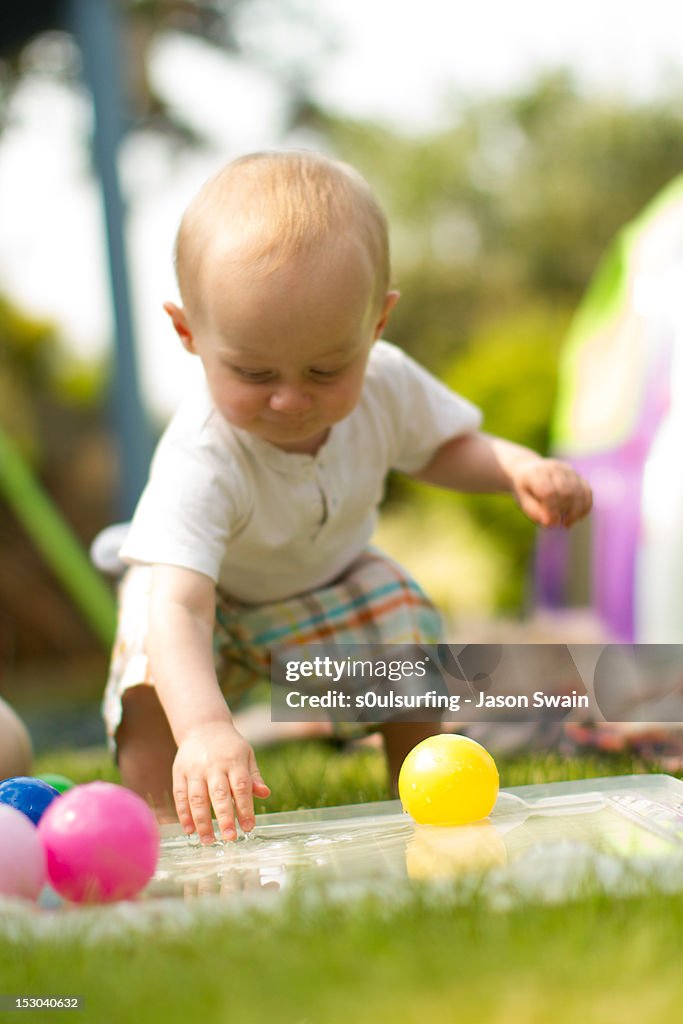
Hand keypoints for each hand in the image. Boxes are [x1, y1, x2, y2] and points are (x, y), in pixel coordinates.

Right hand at [172, 721, 269, 843]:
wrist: (203, 726)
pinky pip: (180, 796)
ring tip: (208, 841)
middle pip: (218, 794)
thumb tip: (265, 794)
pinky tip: (190, 830)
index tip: (249, 827)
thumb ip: (254, 776)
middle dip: (224, 818)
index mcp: (234, 760)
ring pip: (197, 798)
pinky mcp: (179, 772)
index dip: (245, 808)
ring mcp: (194, 769)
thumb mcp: (246, 755)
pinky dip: (184, 815)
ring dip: (202, 822)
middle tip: (230, 838)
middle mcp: (213, 765)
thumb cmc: (229, 746)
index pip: (241, 787)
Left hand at [510, 457, 591, 528]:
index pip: (549, 492)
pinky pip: (587, 492)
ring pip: (580, 492)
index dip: (552, 511)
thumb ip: (534, 511)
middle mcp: (554, 468)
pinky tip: (576, 517)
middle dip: (565, 512)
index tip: (551, 524)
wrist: (528, 469)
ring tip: (567, 523)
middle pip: (567, 492)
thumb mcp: (522, 500)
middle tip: (559, 523)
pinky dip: (585, 507)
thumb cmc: (525, 488)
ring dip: (576, 512)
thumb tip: (551, 523)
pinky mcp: (577, 475)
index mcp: (536, 473)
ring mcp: (568, 470)